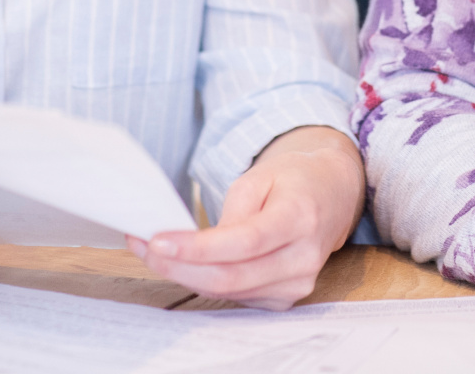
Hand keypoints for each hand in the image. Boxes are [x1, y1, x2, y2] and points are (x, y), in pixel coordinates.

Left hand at [127, 126, 363, 308]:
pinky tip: (183, 264)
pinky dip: (204, 282)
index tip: (158, 240)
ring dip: (185, 274)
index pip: (244, 242)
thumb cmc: (293, 181)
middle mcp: (303, 258)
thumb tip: (197, 245)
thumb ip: (232, 210)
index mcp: (300, 218)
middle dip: (179, 266)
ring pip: (229, 291)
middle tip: (142, 246)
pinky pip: (236, 296)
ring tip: (152, 250)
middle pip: (231, 276)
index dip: (198, 248)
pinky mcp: (285, 298)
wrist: (332, 195)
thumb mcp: (260, 176)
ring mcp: (297, 284)